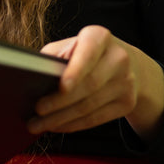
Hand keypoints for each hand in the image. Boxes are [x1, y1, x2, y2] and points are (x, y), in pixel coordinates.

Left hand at [27, 25, 163, 141]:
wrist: (131, 64)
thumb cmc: (88, 53)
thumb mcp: (72, 45)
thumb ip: (54, 56)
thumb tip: (32, 75)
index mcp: (99, 37)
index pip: (88, 53)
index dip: (76, 71)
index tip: (61, 86)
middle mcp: (117, 58)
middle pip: (88, 85)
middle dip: (60, 101)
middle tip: (37, 110)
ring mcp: (126, 82)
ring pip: (90, 106)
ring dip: (61, 118)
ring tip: (39, 124)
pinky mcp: (127, 104)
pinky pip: (96, 119)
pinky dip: (73, 125)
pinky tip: (56, 126)